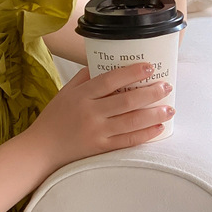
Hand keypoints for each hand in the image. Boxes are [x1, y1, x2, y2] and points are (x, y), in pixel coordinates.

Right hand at [29, 62, 174, 168]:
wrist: (42, 149)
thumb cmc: (54, 118)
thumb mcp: (65, 92)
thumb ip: (85, 78)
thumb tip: (105, 63)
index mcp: (81, 95)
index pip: (110, 80)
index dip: (131, 72)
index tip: (148, 66)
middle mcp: (90, 113)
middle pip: (126, 101)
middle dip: (150, 92)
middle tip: (166, 86)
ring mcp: (97, 132)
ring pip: (131, 121)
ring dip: (153, 114)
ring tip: (169, 108)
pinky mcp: (101, 148)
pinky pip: (128, 141)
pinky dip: (145, 134)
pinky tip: (158, 128)